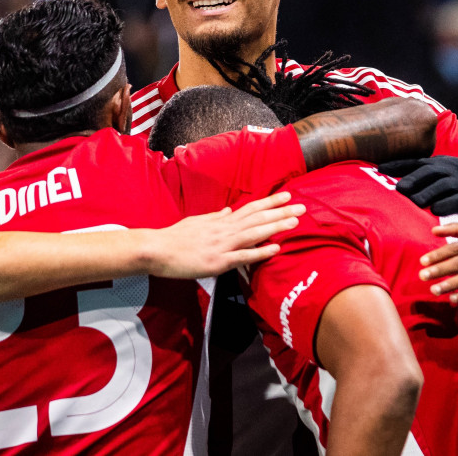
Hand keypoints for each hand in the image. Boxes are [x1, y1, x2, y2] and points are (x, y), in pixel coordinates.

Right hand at [149, 192, 302, 278]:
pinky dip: (260, 251)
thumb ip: (213, 218)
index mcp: (220, 221)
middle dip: (280, 212)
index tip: (287, 195)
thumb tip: (226, 210)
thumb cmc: (174, 237)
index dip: (270, 202)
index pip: (250, 209)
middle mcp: (224, 230)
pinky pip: (242, 256)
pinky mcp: (217, 262)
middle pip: (257, 218)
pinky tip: (275, 248)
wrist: (156, 249)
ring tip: (295, 222)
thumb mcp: (195, 222)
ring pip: (254, 233)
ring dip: (275, 227)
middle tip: (302, 206)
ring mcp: (222, 245)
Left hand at [378, 156, 457, 216]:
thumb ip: (419, 173)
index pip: (415, 162)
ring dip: (427, 194)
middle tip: (399, 189)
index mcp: (438, 163)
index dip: (398, 164)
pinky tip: (436, 210)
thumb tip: (390, 175)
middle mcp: (449, 170)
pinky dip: (447, 205)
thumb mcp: (442, 169)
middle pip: (428, 173)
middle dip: (413, 180)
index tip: (379, 168)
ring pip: (442, 186)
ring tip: (414, 202)